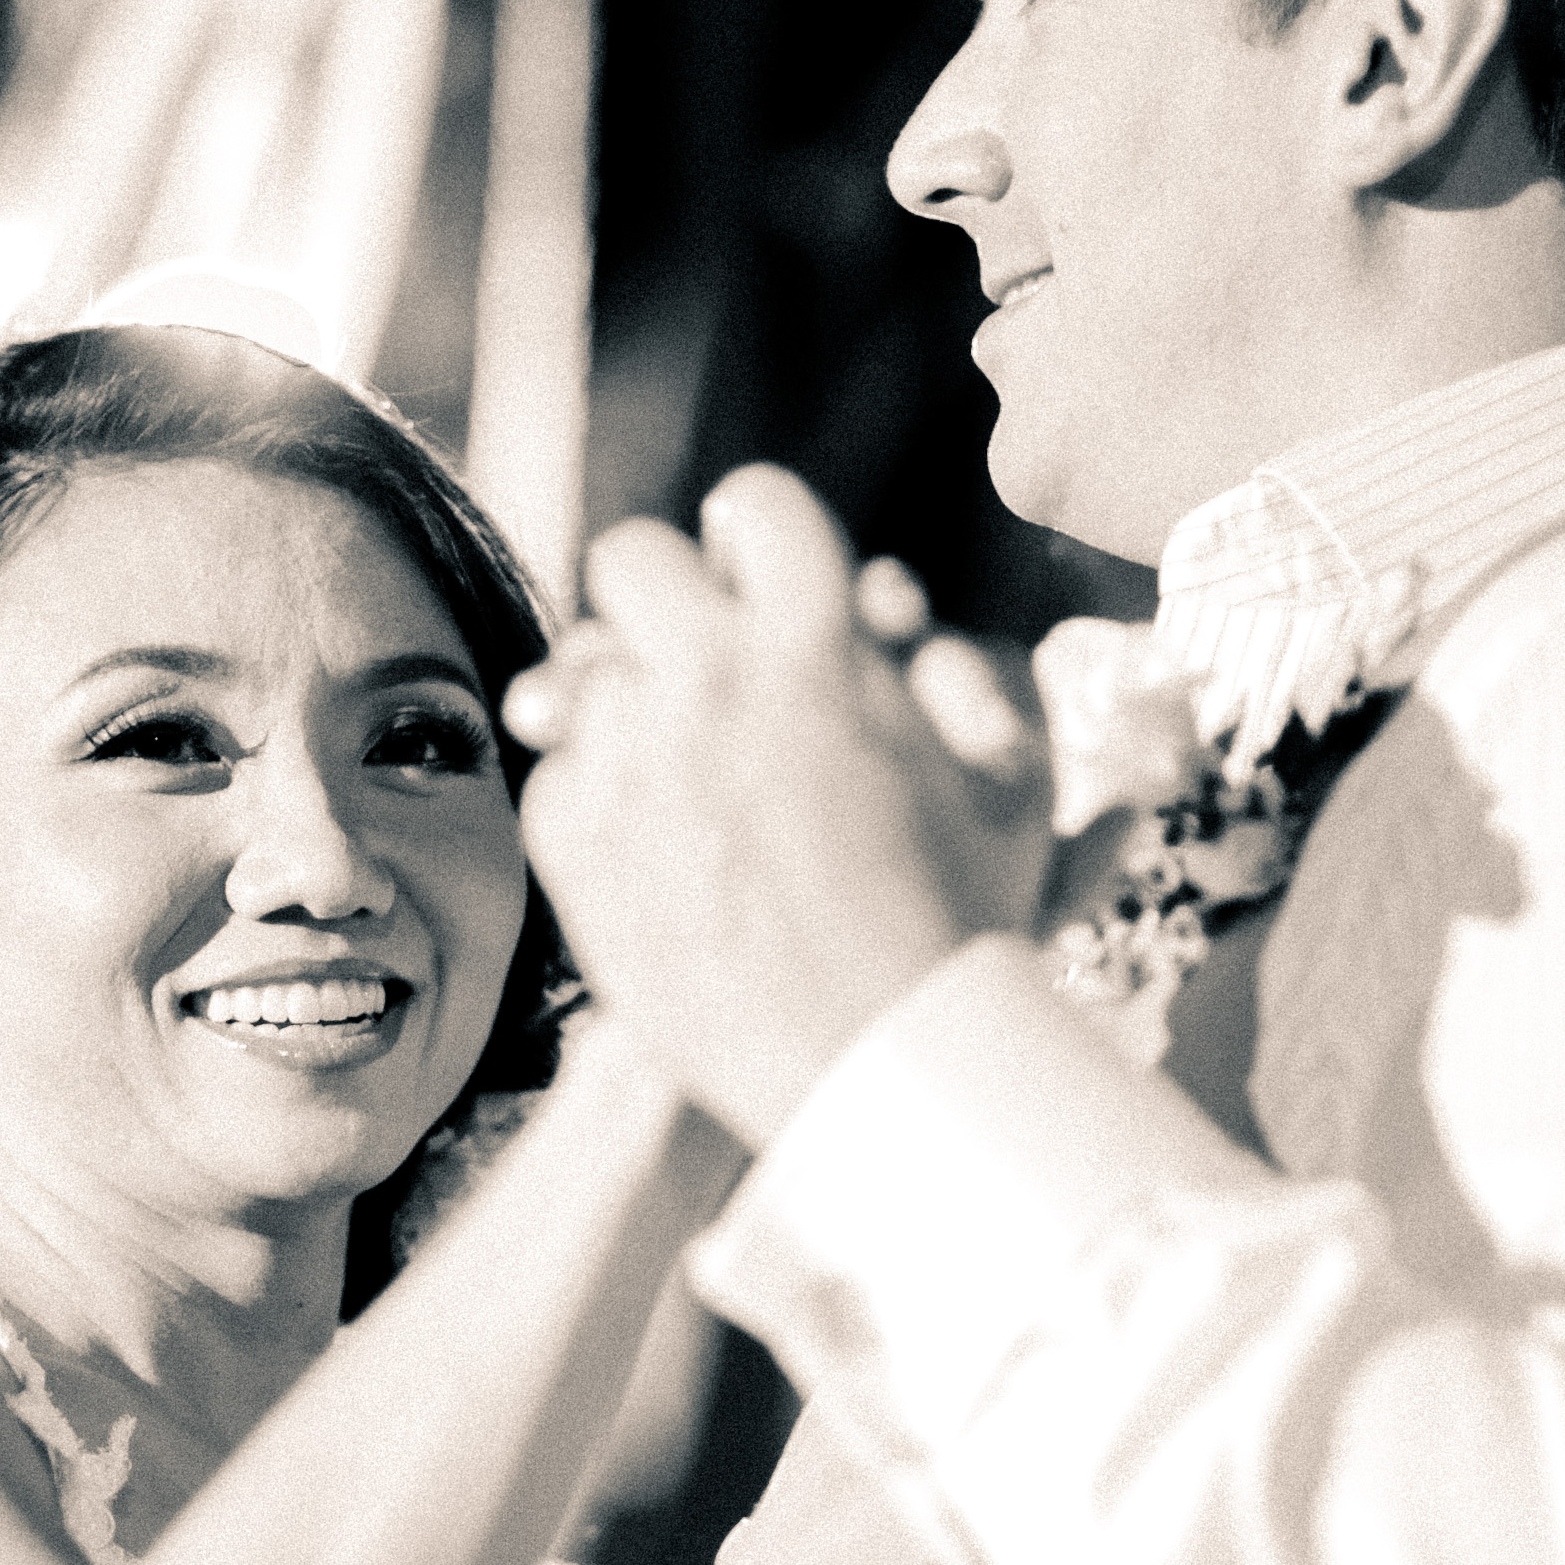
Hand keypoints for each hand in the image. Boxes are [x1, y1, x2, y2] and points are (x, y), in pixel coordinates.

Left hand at [507, 472, 1049, 1147]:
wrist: (871, 1062)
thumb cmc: (960, 933)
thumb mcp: (1007, 790)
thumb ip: (966, 689)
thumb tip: (913, 626)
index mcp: (817, 639)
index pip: (755, 503)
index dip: (758, 539)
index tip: (759, 582)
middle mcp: (708, 677)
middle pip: (631, 557)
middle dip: (664, 603)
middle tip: (699, 663)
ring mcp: (626, 754)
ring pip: (584, 670)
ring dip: (630, 709)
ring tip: (685, 778)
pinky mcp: (571, 836)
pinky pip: (557, 776)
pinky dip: (600, 806)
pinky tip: (660, 856)